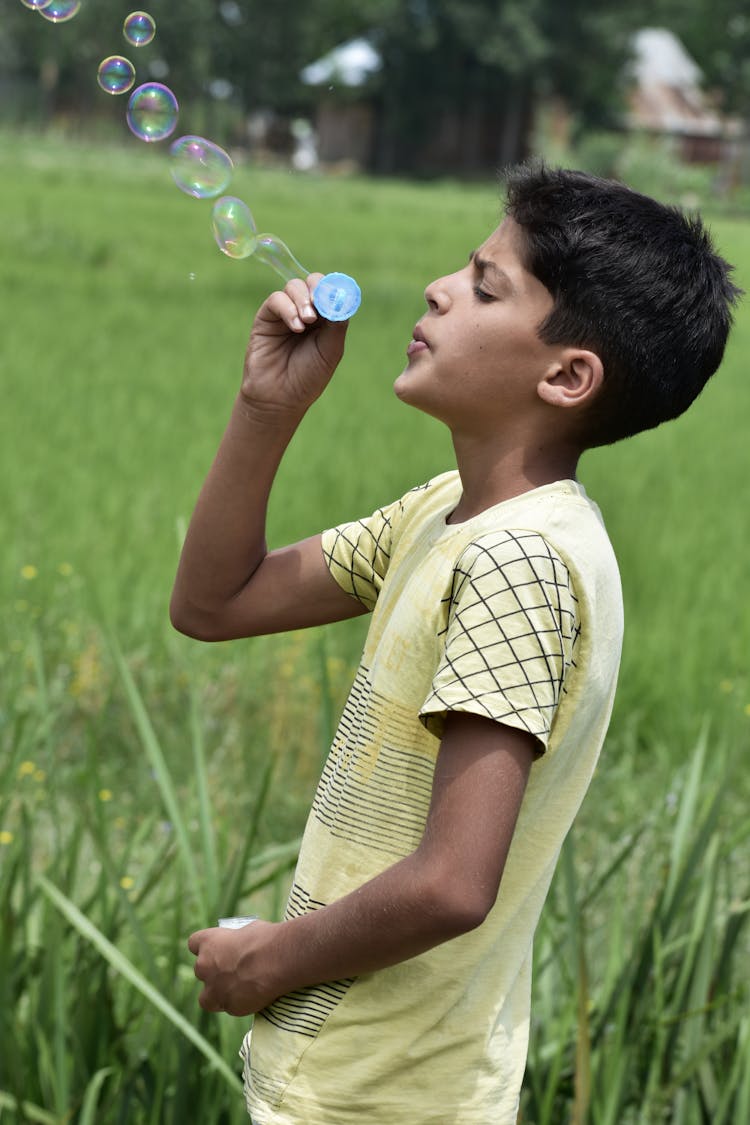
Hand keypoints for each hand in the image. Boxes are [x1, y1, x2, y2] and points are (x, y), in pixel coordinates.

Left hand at [187, 920, 279, 1015]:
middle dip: (214, 972)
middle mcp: (204, 966)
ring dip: (218, 994)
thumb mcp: (248, 930)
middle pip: (201, 970)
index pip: (194, 943)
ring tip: (239, 989)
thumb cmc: (265, 939)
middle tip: (234, 970)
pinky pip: (228, 1007)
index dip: (206, 947)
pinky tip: (253, 996)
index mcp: (208, 942)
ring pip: (207, 997)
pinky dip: (237, 1004)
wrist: (278, 961)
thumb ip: (236, 942)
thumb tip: (241, 947)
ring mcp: (215, 990)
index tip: (217, 949)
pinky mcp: (229, 1007)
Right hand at [241, 274, 348, 417]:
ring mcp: (286, 313)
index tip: (337, 297)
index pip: (331, 292)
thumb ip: (336, 324)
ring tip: (307, 323)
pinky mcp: (266, 317)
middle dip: (318, 289)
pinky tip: (296, 327)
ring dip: (303, 300)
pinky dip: (288, 308)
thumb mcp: (330, 350)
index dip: (334, 289)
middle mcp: (306, 312)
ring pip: (294, 286)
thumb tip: (342, 299)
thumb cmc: (308, 377)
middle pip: (313, 282)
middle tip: (320, 306)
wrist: (280, 397)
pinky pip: (277, 299)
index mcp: (326, 319)